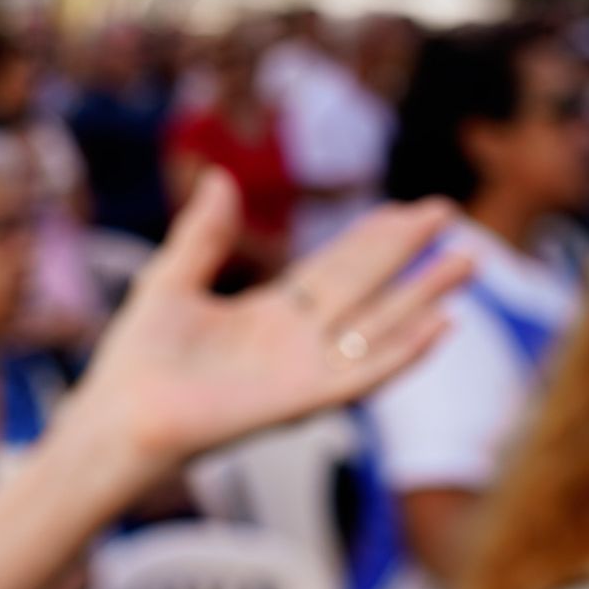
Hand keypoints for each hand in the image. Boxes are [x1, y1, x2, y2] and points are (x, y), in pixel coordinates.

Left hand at [68, 168, 471, 477]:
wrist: (121, 412)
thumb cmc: (137, 358)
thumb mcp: (171, 280)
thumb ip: (202, 234)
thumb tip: (219, 176)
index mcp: (269, 316)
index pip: (334, 270)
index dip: (369, 240)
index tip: (404, 209)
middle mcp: (296, 342)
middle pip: (366, 289)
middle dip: (407, 254)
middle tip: (448, 214)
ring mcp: (305, 371)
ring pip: (378, 326)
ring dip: (423, 295)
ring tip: (467, 260)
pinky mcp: (304, 400)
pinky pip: (364, 375)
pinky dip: (403, 352)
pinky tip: (440, 325)